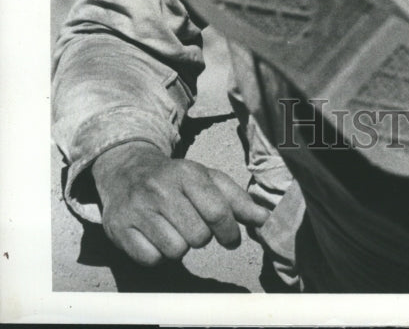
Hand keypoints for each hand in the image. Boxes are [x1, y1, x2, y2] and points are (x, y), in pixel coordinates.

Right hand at [91, 141, 268, 265]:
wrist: (128, 170)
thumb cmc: (176, 179)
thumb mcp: (207, 178)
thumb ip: (237, 199)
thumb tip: (265, 219)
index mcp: (187, 173)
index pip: (217, 211)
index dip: (229, 232)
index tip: (231, 239)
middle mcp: (161, 189)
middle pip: (198, 236)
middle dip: (202, 237)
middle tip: (193, 226)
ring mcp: (138, 209)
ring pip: (175, 251)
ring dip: (180, 246)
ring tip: (174, 229)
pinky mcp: (120, 229)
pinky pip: (151, 259)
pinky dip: (158, 254)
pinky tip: (155, 237)